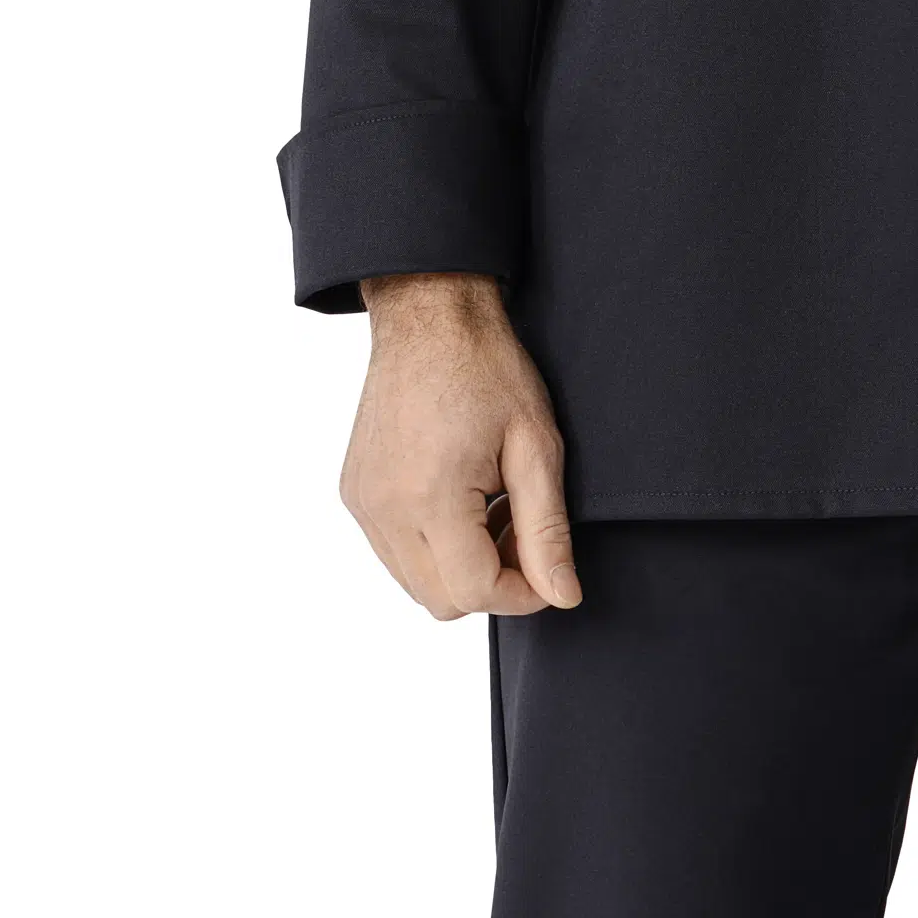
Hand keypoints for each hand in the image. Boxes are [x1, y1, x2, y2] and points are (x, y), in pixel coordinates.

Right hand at [342, 273, 583, 618]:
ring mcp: (364, 503)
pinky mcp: (356, 493)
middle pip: (441, 601)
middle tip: (523, 535)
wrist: (429, 316)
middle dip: (492, 583)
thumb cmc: (486, 368)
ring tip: (494, 513)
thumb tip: (562, 595)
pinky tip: (464, 503)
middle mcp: (385, 508)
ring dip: (462, 568)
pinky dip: (433, 548)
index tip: (549, 569)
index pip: (475, 593)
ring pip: (415, 584)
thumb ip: (547, 531)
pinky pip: (395, 553)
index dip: (523, 594)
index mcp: (430, 497)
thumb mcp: (536, 447)